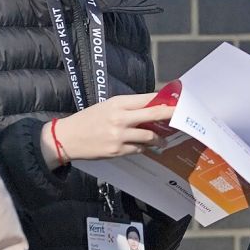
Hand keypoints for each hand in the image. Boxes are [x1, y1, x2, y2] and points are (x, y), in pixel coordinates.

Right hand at [40, 93, 172, 168]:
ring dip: (160, 139)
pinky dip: (145, 148)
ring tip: (164, 140)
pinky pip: (139, 149)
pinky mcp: (117, 151)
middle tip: (182, 118)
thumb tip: (152, 106)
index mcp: (118, 103)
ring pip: (150, 136)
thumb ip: (129, 107)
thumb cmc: (88, 119)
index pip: (148, 99)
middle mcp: (120, 118)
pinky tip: (147, 148)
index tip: (178, 101)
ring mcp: (119, 135)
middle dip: (171, 115)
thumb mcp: (108, 106)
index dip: (165, 100)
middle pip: (154, 115)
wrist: (66, 138)